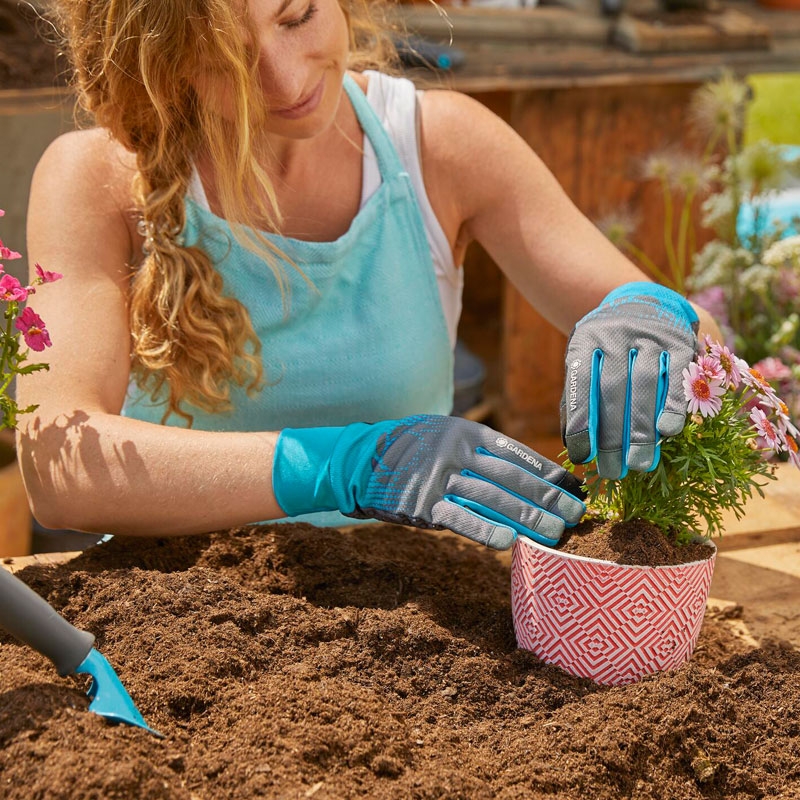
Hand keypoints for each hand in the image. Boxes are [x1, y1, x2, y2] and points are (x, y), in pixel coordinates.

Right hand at [272, 414, 585, 549]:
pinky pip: (459, 519)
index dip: (550, 474)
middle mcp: (456, 450)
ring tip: (556, 534)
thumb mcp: (446, 435)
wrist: (360, 459)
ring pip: (493, 500)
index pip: (518, 454)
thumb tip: (526, 475)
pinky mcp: (421, 504)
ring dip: (528, 519)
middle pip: (512, 478)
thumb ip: (480, 452)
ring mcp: (438, 477)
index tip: (576, 489)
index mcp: (467, 431)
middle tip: (577, 516)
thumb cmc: (413, 450)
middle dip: (548, 499)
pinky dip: (486, 531)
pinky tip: (511, 543)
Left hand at [561, 281, 698, 478]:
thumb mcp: (585, 363)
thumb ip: (577, 400)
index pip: (579, 383)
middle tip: (613, 471)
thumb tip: (574, 447)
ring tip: (639, 463)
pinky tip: (668, 432)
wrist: (642, 303)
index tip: (582, 456)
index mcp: (586, 340)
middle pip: (614, 388)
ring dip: (643, 428)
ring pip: (646, 384)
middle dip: (613, 435)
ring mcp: (650, 335)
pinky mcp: (680, 341)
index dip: (581, 422)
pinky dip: (674, 405)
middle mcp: (617, 334)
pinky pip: (677, 376)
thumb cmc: (606, 349)